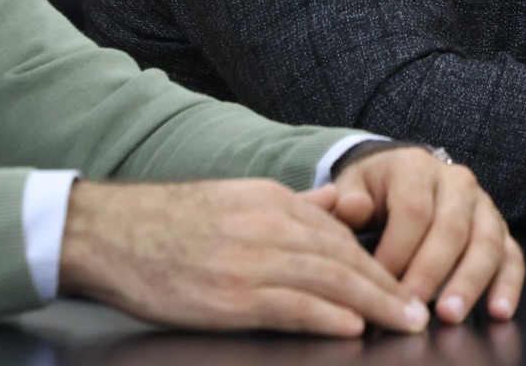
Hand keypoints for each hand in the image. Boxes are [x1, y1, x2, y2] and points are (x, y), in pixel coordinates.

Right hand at [58, 178, 431, 336]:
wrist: (106, 232)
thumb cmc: (165, 223)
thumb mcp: (232, 198)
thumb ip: (287, 204)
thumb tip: (334, 204)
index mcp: (268, 199)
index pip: (339, 234)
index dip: (378, 262)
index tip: (404, 284)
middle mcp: (265, 224)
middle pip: (344, 257)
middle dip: (388, 285)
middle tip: (419, 312)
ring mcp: (248, 259)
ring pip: (328, 280)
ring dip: (374, 304)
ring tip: (403, 323)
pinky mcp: (229, 294)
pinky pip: (293, 306)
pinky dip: (328, 316)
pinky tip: (353, 328)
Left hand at [317, 147, 523, 323]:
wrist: (401, 178)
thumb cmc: (374, 191)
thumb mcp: (352, 187)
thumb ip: (348, 201)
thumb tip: (351, 209)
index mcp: (416, 167)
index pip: (413, 209)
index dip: (398, 249)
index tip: (381, 282)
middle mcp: (456, 182)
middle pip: (451, 228)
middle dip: (432, 272)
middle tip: (413, 307)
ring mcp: (483, 205)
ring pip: (486, 242)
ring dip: (470, 282)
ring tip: (451, 315)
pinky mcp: (501, 228)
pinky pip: (512, 255)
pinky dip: (508, 284)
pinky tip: (499, 311)